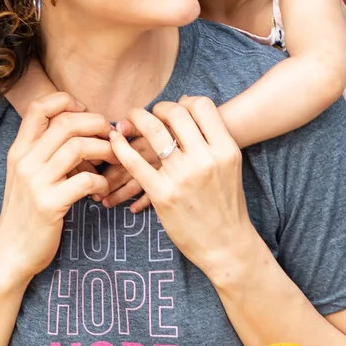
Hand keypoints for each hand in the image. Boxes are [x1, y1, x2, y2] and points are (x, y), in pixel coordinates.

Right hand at [0, 91, 113, 284]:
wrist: (11, 251)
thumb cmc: (25, 211)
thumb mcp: (25, 175)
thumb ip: (42, 152)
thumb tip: (76, 130)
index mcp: (19, 150)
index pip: (39, 107)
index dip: (66, 101)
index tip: (85, 112)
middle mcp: (25, 161)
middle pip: (66, 123)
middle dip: (97, 124)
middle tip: (112, 135)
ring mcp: (36, 182)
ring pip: (78, 147)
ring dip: (105, 150)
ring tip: (114, 159)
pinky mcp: (50, 204)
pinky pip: (85, 180)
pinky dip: (101, 181)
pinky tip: (102, 189)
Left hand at [105, 97, 260, 279]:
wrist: (228, 243)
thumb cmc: (228, 204)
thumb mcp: (229, 167)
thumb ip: (213, 140)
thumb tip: (187, 110)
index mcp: (225, 149)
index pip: (202, 106)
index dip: (185, 102)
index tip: (175, 107)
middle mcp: (205, 159)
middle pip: (176, 114)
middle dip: (159, 108)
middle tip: (150, 113)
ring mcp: (182, 176)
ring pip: (153, 131)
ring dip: (137, 119)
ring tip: (130, 118)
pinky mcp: (162, 194)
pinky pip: (134, 163)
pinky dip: (121, 147)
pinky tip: (115, 140)